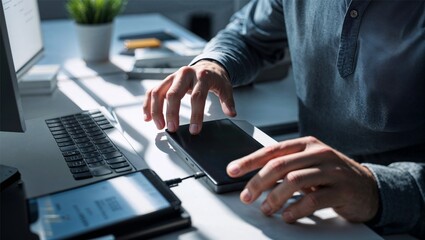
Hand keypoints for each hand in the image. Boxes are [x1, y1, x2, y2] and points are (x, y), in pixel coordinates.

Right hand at [143, 60, 236, 134]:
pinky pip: (152, 91)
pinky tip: (148, 117)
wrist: (208, 65)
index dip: (195, 115)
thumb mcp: (225, 87)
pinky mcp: (165, 81)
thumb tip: (231, 113)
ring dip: (156, 110)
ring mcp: (173, 77)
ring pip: (158, 92)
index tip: (194, 130)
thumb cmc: (215, 78)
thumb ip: (228, 101)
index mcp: (201, 76)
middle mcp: (184, 74)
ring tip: (159, 125)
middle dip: (171, 113)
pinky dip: (148, 104)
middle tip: (172, 129)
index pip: (197, 96)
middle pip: (174, 94)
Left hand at [227, 136, 378, 222]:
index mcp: (307, 144)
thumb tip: (255, 179)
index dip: (250, 160)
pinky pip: (313, 199)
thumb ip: (286, 167)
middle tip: (246, 196)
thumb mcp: (309, 164)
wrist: (369, 186)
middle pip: (280, 165)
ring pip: (294, 180)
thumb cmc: (332, 175)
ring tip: (266, 209)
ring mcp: (332, 170)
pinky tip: (287, 216)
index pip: (272, 150)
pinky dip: (296, 209)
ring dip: (275, 197)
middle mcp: (318, 153)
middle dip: (258, 182)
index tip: (232, 170)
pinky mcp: (341, 189)